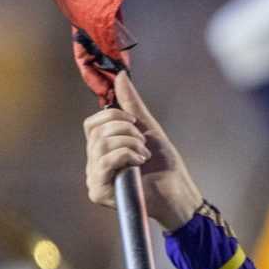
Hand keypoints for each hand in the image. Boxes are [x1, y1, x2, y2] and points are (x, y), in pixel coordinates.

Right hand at [83, 72, 203, 230]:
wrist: (177, 190)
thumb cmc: (164, 164)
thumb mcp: (147, 128)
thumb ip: (132, 104)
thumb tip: (120, 76)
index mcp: (102, 149)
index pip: (92, 124)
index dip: (112, 116)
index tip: (134, 121)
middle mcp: (94, 163)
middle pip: (96, 132)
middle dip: (126, 130)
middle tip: (143, 141)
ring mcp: (95, 178)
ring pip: (100, 145)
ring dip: (129, 143)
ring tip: (144, 154)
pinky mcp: (98, 192)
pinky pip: (104, 162)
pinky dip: (126, 155)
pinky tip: (139, 163)